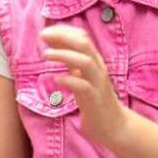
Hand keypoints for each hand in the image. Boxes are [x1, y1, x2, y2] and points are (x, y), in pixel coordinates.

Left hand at [39, 25, 127, 146]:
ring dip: (64, 55)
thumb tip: (53, 43)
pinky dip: (69, 80)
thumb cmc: (94, 99)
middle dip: (63, 37)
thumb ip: (70, 60)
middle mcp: (98, 68)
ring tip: (45, 55)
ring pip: (85, 62)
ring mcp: (98, 83)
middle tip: (43, 36)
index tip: (45, 32)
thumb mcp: (81, 76)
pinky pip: (84, 86)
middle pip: (84, 44)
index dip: (64, 31)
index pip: (82, 37)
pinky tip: (57, 80)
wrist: (114, 126)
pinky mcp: (95, 100)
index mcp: (95, 61)